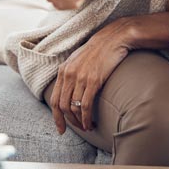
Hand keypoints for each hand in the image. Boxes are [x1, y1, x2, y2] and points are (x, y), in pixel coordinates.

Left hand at [44, 19, 131, 133]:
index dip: (56, 117)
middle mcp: (69, 75)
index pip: (54, 99)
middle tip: (77, 129)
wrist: (114, 38)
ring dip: (79, 122)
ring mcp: (80, 78)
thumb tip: (68, 90)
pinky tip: (91, 123)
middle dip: (68, 122)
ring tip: (87, 127)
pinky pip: (85, 106)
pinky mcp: (93, 81)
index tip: (61, 128)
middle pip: (62, 106)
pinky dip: (86, 118)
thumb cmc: (99, 49)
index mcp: (63, 70)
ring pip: (73, 108)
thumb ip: (70, 73)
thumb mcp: (78, 59)